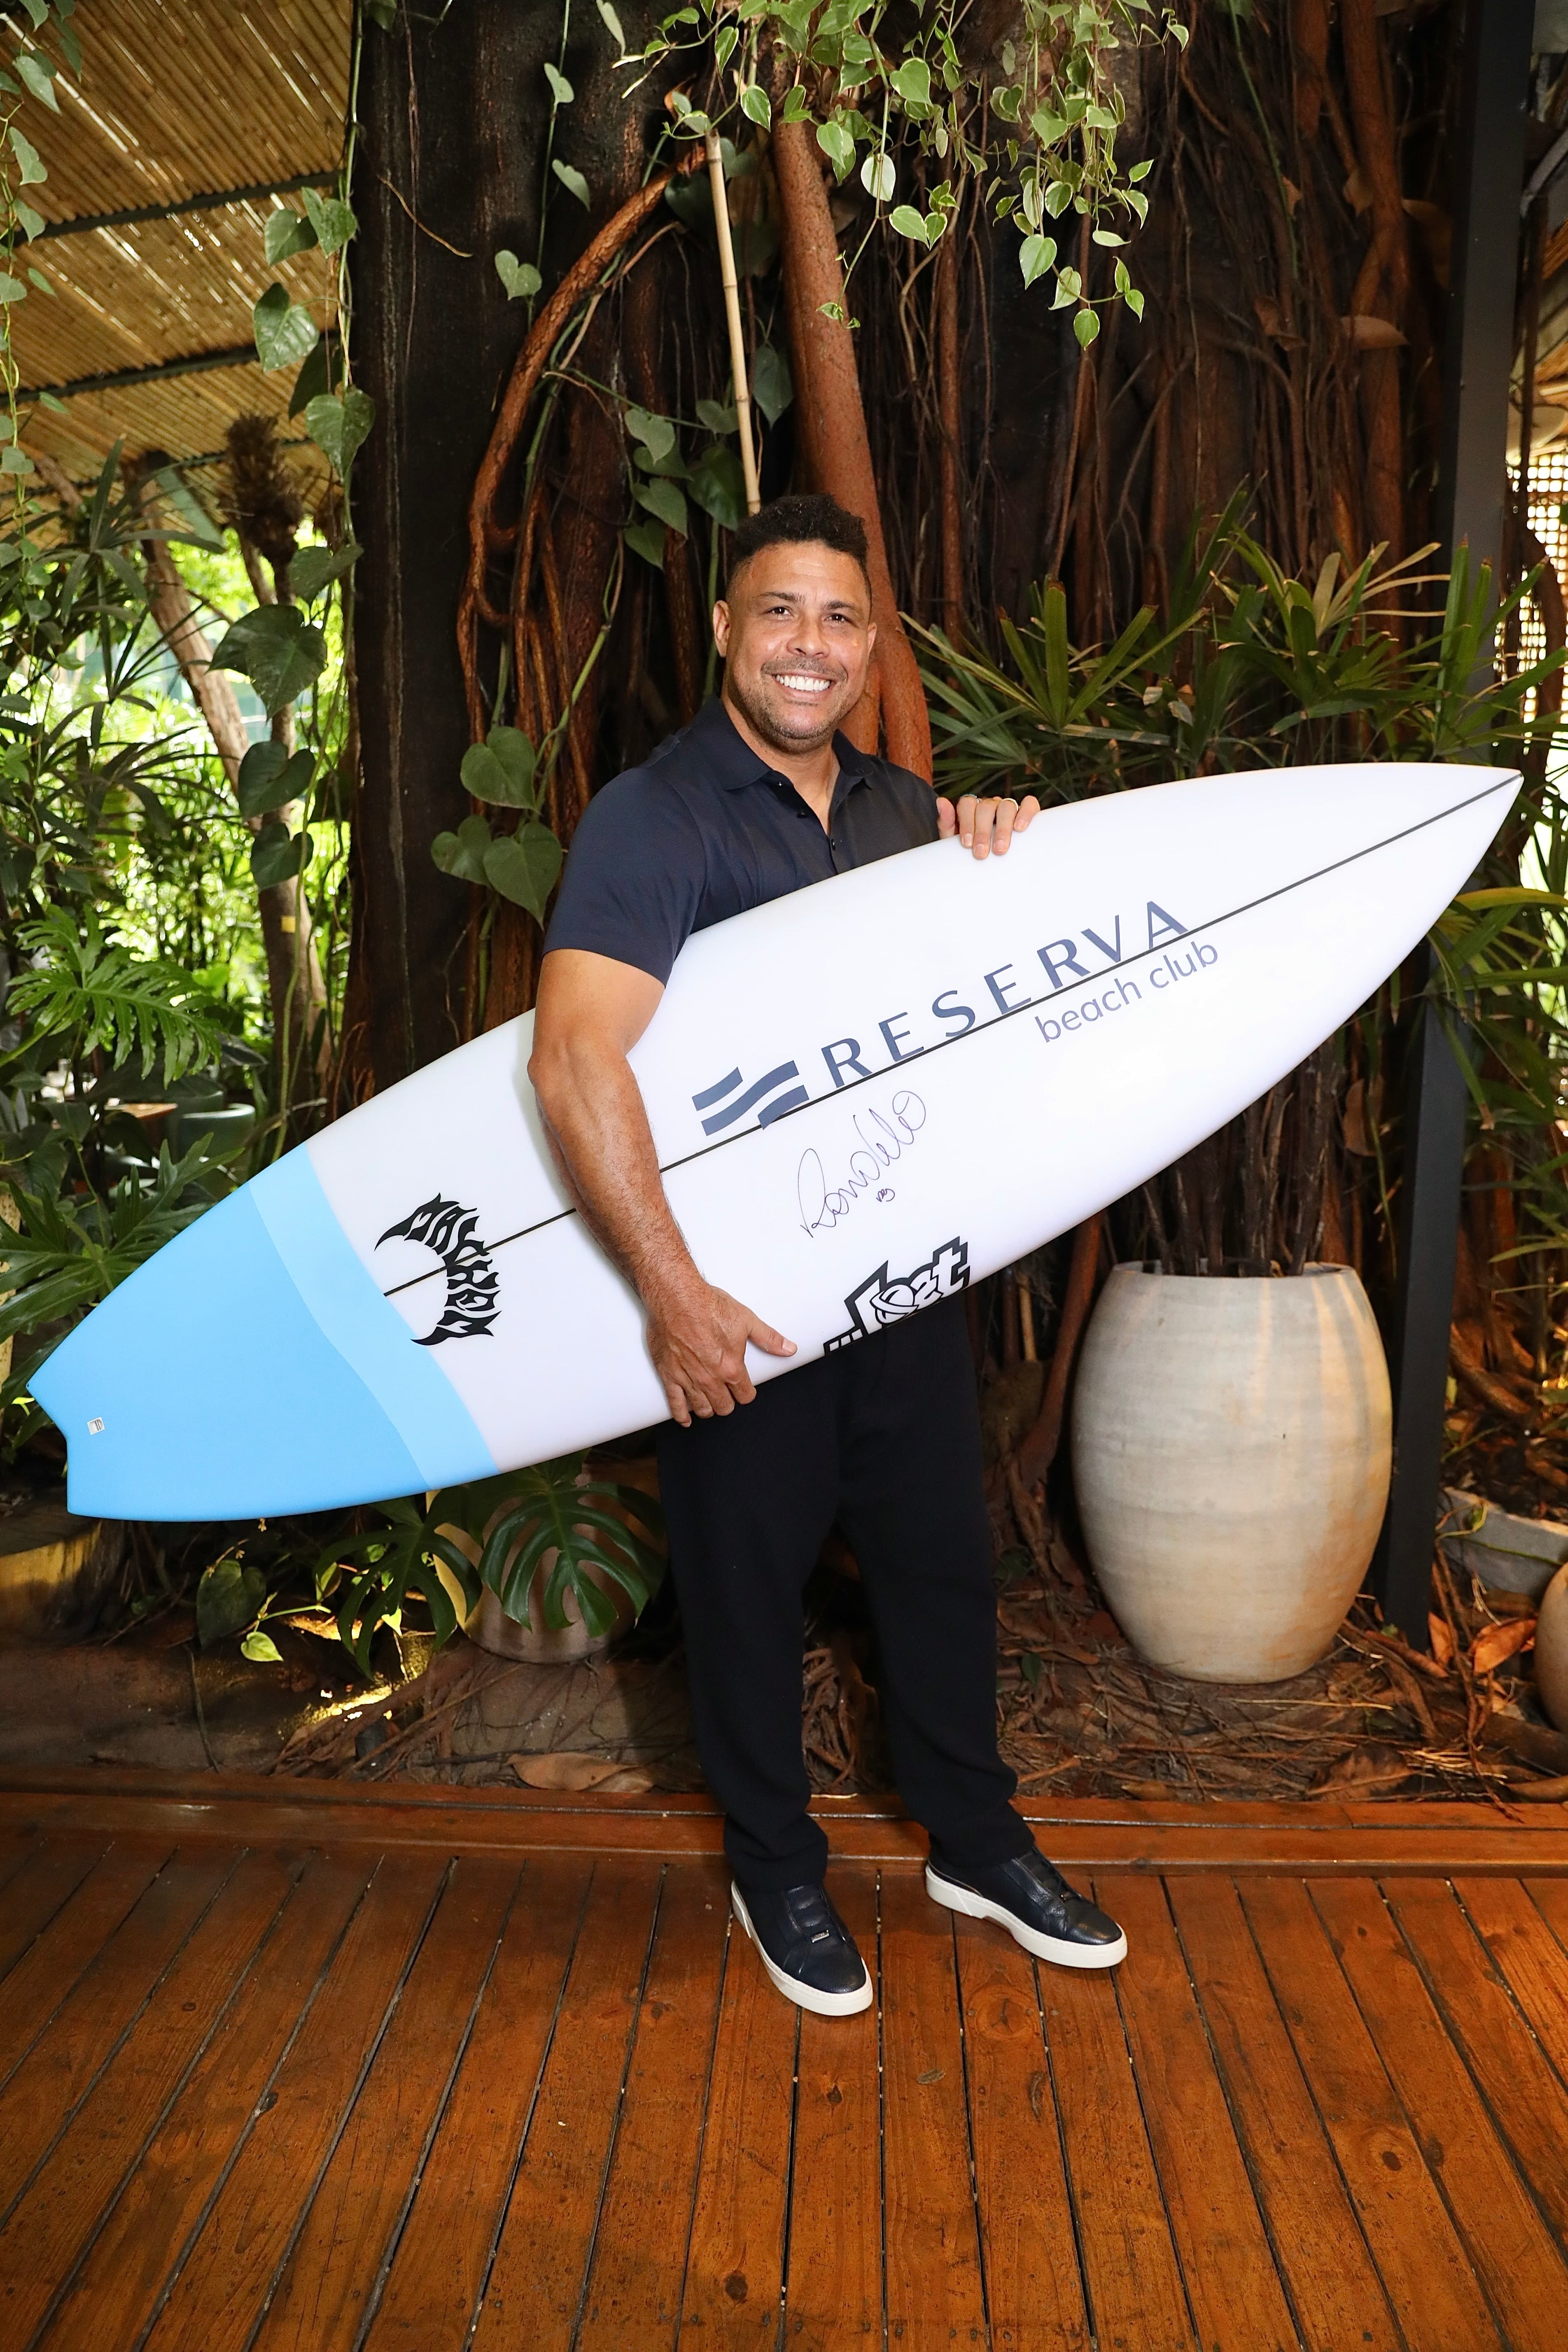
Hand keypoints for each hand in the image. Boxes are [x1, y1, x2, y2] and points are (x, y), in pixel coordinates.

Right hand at [645, 1273, 796, 1424]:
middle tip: (727, 1394)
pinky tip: (686, 1419)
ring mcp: (688, 1379)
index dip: (746, 1393)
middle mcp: (710, 1378)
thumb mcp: (746, 1320)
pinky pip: (675, 1404)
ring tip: (710, 1402)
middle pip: (724, 1406)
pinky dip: (681, 1415)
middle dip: (728, 1402)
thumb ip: (768, 1339)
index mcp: (731, 1368)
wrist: (677, 1298)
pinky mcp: (669, 1375)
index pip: (745, 1395)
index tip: (744, 1390)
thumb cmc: (708, 1306)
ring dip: (708, 1408)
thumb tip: (788, 1349)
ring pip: (702, 1408)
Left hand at [938, 791, 1040, 857]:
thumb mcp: (954, 840)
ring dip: (1003, 827)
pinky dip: (1025, 813)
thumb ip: (947, 823)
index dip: (966, 823)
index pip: (967, 804)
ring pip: (1007, 806)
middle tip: (981, 853)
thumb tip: (941, 802)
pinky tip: (1020, 828)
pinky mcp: (1026, 811)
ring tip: (1000, 848)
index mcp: (972, 808)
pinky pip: (1029, 804)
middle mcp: (990, 805)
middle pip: (986, 807)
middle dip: (983, 831)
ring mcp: (1008, 806)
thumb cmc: (972, 850)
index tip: (966, 844)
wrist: (990, 863)